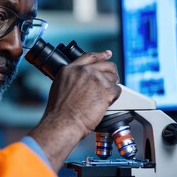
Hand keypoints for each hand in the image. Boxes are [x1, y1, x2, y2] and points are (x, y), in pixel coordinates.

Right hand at [28, 50, 120, 170]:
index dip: (101, 55)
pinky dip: (114, 98)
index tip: (107, 54)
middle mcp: (83, 70)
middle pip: (106, 65)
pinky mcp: (106, 89)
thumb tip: (81, 81)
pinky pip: (117, 90)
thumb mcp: (59, 87)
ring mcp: (96, 78)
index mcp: (71, 69)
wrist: (62, 122)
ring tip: (104, 97)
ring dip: (111, 87)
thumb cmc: (59, 112)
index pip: (89, 57)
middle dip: (111, 73)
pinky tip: (105, 103)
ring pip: (113, 78)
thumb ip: (72, 79)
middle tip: (112, 80)